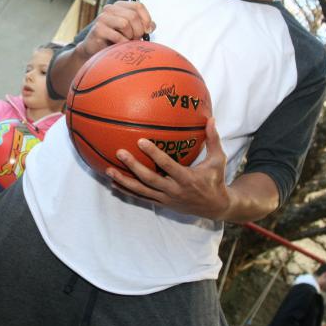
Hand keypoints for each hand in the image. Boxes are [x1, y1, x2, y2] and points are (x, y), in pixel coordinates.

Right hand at [75, 1, 154, 59]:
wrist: (95, 49)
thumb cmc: (115, 38)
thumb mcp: (131, 30)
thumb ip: (143, 25)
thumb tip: (152, 26)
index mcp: (119, 5)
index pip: (138, 5)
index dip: (146, 18)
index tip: (148, 30)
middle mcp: (110, 9)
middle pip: (133, 16)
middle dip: (138, 30)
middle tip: (136, 38)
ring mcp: (102, 18)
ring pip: (125, 24)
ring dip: (129, 36)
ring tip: (127, 41)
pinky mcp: (98, 29)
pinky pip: (117, 36)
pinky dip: (122, 43)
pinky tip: (119, 46)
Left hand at [105, 117, 230, 219]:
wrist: (215, 208)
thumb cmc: (215, 180)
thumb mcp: (218, 160)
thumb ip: (213, 139)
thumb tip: (211, 118)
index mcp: (187, 179)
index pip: (167, 165)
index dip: (154, 154)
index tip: (140, 141)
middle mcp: (174, 190)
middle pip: (149, 179)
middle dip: (133, 167)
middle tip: (119, 153)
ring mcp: (166, 198)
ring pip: (141, 191)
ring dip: (124, 181)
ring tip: (107, 170)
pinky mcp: (161, 204)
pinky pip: (141, 198)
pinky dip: (127, 191)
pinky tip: (113, 183)